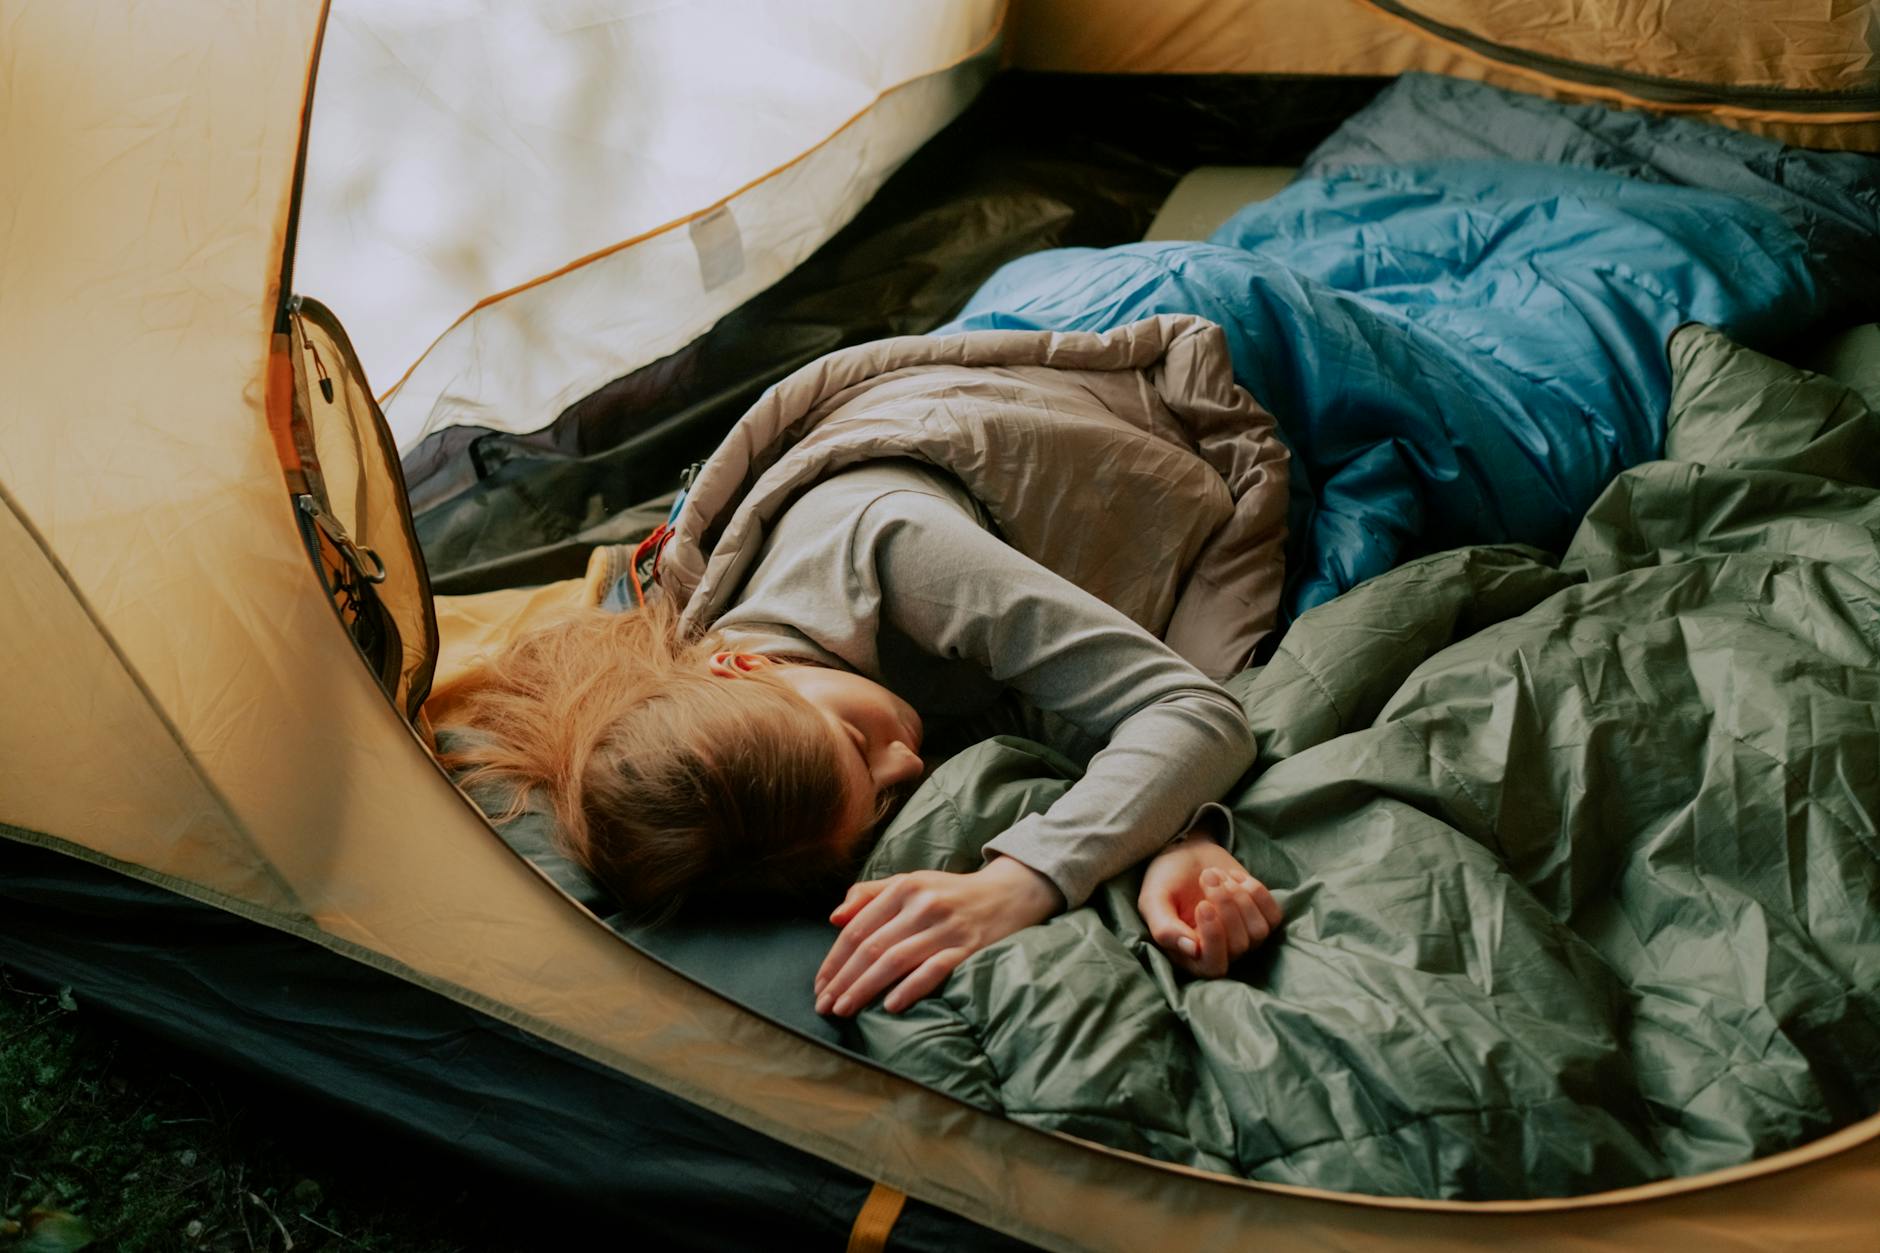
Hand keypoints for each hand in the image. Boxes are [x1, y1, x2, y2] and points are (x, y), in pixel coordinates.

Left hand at [814, 856, 1062, 1016]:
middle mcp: (923, 904)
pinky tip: (889, 1006)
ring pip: (895, 960)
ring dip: (864, 988)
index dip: (834, 959)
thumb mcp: (911, 882)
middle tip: (824, 1006)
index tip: (819, 985)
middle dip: (843, 979)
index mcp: (905, 887)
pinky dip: (910, 988)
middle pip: (871, 947)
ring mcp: (947, 927)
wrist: (1009, 893)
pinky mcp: (969, 948)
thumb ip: (870, 895)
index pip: (858, 928)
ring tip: (844, 1009)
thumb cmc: (950, 893)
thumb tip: (834, 918)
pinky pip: (934, 971)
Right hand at [1138, 835, 1281, 977]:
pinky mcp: (1262, 918)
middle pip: (1238, 946)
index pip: (1214, 966)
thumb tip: (1192, 951)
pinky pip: (1273, 916)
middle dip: (1225, 906)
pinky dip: (1256, 892)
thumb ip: (1164, 928)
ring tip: (1217, 875)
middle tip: (1206, 876)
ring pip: (1258, 932)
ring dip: (1240, 897)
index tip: (1202, 905)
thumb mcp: (1153, 901)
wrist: (1185, 852)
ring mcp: (1245, 936)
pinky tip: (1235, 877)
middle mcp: (1220, 952)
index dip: (1214, 938)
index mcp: (1191, 956)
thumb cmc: (1166, 879)